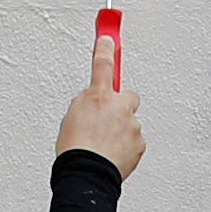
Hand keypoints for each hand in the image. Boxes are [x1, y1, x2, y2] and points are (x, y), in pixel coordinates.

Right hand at [55, 41, 145, 178]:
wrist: (87, 175)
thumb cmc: (75, 150)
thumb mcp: (71, 117)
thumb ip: (85, 103)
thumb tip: (93, 98)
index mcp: (98, 97)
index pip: (103, 64)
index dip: (106, 48)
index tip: (109, 37)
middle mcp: (119, 107)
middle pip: (127, 96)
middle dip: (120, 104)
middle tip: (107, 118)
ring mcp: (131, 125)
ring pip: (129, 121)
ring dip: (120, 129)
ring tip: (103, 145)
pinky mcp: (139, 143)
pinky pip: (134, 139)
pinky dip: (125, 145)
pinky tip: (111, 153)